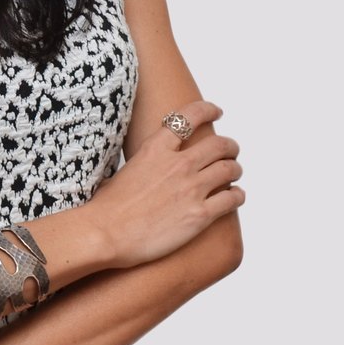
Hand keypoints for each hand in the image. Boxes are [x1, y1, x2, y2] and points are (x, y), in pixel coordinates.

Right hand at [88, 100, 244, 267]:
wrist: (106, 233)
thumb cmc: (108, 205)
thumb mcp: (126, 168)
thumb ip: (146, 161)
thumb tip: (150, 163)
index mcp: (156, 148)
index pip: (190, 116)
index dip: (208, 110)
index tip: (216, 112)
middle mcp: (178, 164)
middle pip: (219, 144)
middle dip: (229, 146)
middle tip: (230, 150)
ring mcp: (191, 189)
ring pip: (230, 169)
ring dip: (235, 169)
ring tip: (233, 172)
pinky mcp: (199, 215)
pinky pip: (232, 199)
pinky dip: (237, 196)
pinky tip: (235, 197)